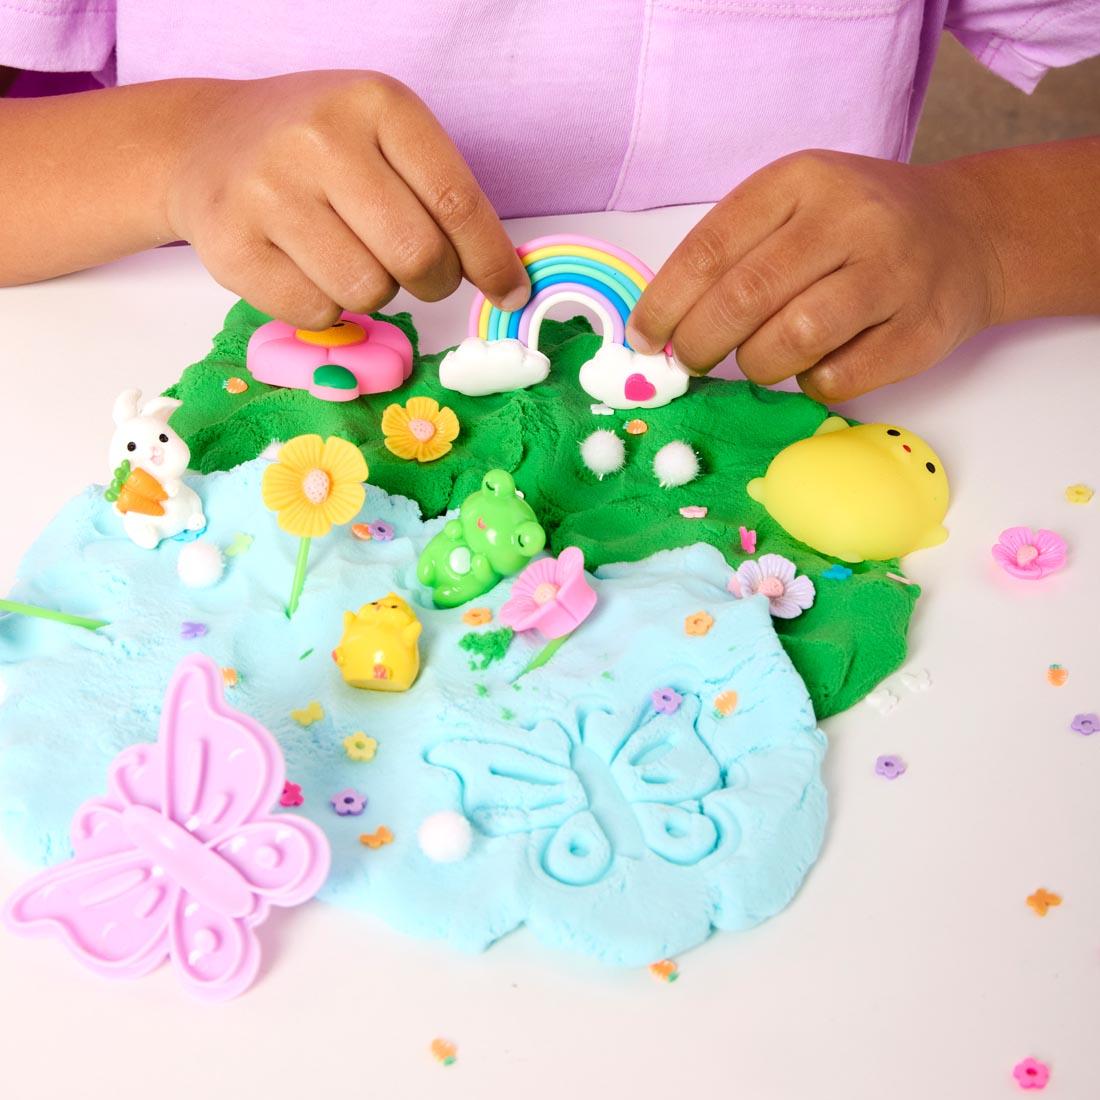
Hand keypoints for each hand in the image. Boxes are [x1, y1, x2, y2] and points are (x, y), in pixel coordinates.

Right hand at [167, 71, 528, 327]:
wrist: (206, 141)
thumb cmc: (317, 148)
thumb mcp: (384, 137)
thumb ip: (441, 196)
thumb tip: (505, 279)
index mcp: (376, 104)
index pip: (456, 202)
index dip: (490, 260)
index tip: (510, 292)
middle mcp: (319, 139)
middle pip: (417, 257)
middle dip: (432, 280)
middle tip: (417, 272)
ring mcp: (268, 192)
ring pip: (368, 292)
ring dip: (374, 291)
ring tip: (348, 255)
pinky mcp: (232, 246)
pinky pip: (318, 312)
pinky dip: (327, 306)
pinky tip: (306, 267)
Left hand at [627, 150, 1004, 401]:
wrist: (966, 233)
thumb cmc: (855, 228)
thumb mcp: (793, 207)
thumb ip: (733, 254)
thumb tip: (661, 327)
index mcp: (801, 180)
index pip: (711, 249)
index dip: (666, 303)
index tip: (644, 338)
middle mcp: (850, 219)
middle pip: (746, 298)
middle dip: (700, 343)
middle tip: (689, 361)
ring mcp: (892, 274)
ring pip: (792, 341)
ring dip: (758, 365)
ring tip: (759, 358)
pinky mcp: (919, 331)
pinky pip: (838, 378)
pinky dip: (811, 383)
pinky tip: (816, 364)